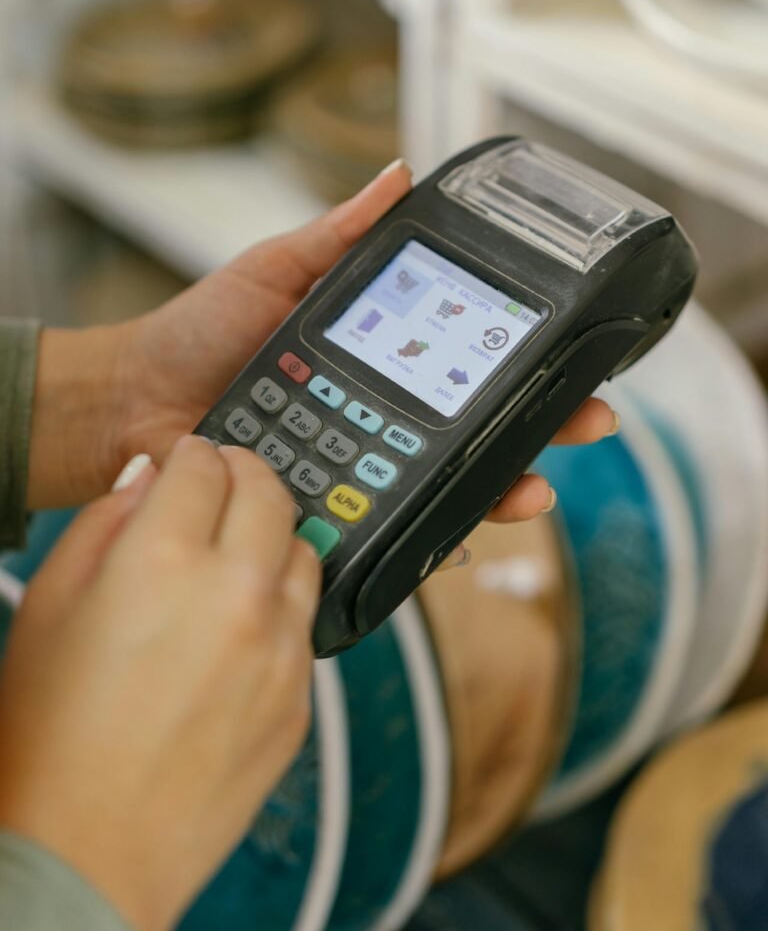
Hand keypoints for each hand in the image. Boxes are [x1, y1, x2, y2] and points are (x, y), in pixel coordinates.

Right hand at [0, 437, 319, 930]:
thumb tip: (149, 481)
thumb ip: (105, 523)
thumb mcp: (50, 604)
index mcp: (163, 562)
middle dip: (245, 474)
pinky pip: (306, 624)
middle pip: (269, 493)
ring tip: (240, 551)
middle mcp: (234, 596)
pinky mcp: (301, 698)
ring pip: (304, 553)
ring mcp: (279, 650)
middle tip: (225, 480)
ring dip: (273, 537)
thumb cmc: (51, 738)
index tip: (188, 459)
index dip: (191, 453)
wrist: (87, 854)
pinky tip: (243, 625)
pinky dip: (280, 607)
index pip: (203, 466)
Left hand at [28, 160, 617, 515]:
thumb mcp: (275, 270)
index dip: (526, 362)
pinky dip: (429, 540)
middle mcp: (380, 417)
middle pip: (477, 429)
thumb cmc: (200, 332)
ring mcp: (359, 468)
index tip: (576, 355)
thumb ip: (338, 235)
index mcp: (379, 361)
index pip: (468, 362)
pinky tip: (460, 538)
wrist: (135, 399)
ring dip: (501, 489)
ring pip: (446, 486)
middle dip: (541, 428)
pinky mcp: (328, 513)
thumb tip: (400, 174)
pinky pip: (389, 531)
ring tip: (533, 487)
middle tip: (588, 420)